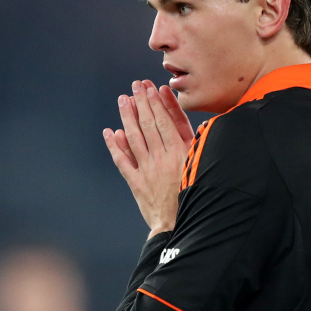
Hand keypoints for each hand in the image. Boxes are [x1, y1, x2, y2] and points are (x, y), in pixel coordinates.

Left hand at [103, 79, 194, 237]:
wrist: (181, 225)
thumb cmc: (196, 193)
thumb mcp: (201, 165)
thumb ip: (195, 142)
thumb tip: (191, 121)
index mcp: (180, 153)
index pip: (165, 122)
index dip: (157, 103)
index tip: (150, 88)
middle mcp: (161, 159)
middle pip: (148, 125)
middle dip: (141, 103)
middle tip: (135, 85)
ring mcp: (147, 170)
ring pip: (134, 138)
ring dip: (127, 117)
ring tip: (123, 100)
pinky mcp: (136, 183)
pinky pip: (123, 162)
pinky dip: (115, 146)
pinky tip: (109, 132)